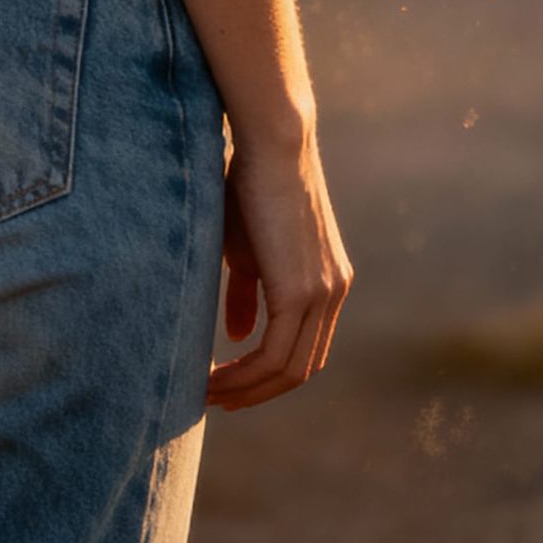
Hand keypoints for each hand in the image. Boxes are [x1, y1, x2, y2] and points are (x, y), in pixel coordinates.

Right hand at [206, 128, 351, 410]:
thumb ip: (246, 293)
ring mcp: (323, 294)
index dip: (270, 375)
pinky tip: (215, 377)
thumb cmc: (250, 183)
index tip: (231, 384)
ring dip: (247, 389)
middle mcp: (334, 293)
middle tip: (217, 400)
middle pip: (301, 369)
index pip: (305, 348)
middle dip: (259, 392)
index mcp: (329, 282)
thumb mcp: (246, 248)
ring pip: (290, 369)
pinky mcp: (301, 291)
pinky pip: (274, 354)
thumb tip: (239, 338)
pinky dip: (245, 374)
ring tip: (208, 395)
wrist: (270, 142)